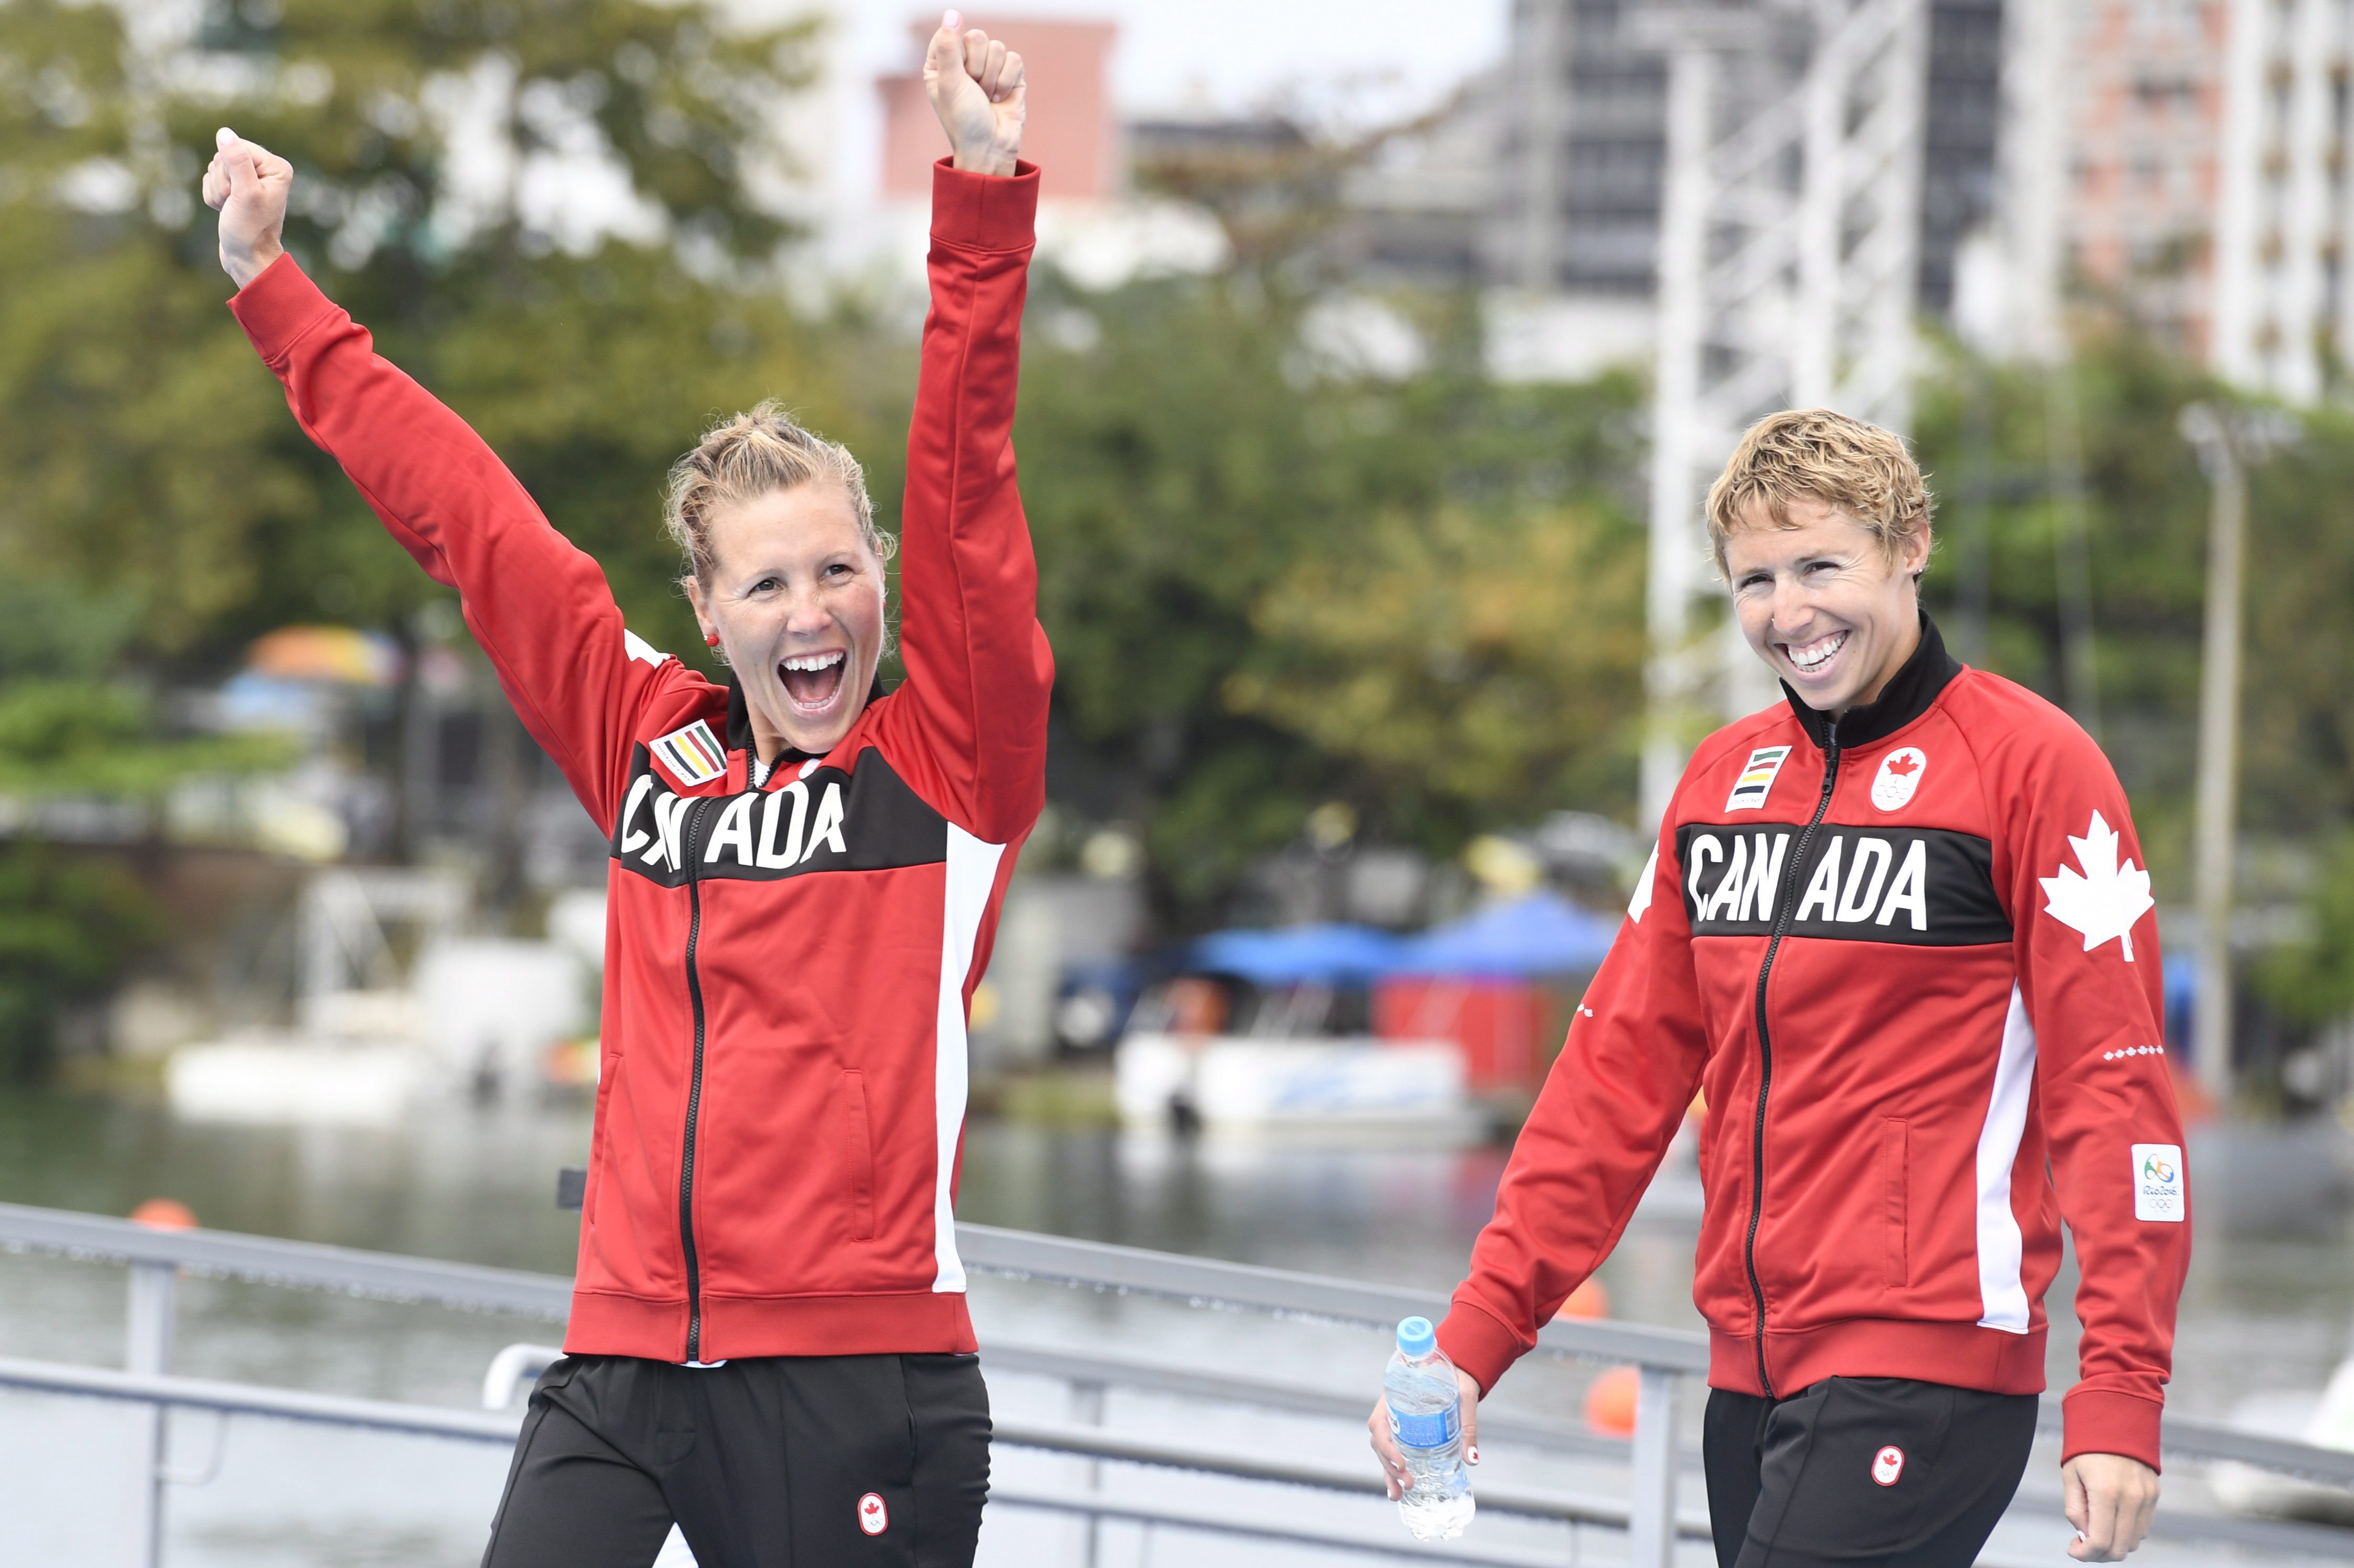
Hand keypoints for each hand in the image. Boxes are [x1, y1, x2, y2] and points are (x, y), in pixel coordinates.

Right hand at [202, 127, 291, 288]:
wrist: (247, 258)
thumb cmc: (249, 230)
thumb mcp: (244, 193)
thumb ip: (236, 161)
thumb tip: (224, 133)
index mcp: (277, 167)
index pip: (237, 147)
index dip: (229, 170)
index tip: (239, 193)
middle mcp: (266, 170)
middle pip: (224, 157)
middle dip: (222, 182)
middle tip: (235, 204)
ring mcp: (250, 180)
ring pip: (215, 170)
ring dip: (216, 191)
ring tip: (232, 210)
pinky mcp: (236, 189)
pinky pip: (211, 181)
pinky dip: (212, 197)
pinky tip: (226, 211)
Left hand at [923, 10, 1024, 175]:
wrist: (991, 148)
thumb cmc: (964, 120)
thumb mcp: (950, 83)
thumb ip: (949, 46)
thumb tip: (952, 13)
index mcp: (942, 61)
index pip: (950, 32)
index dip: (957, 53)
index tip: (957, 75)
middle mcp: (965, 61)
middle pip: (977, 37)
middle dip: (977, 67)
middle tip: (973, 90)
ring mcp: (989, 67)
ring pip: (998, 47)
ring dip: (993, 78)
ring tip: (987, 98)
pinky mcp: (1011, 74)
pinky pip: (1015, 59)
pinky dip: (1008, 81)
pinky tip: (1001, 98)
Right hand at [1368, 1367, 1480, 1501]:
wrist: (1459, 1369)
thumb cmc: (1457, 1377)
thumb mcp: (1464, 1397)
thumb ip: (1466, 1425)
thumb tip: (1471, 1458)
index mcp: (1395, 1395)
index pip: (1379, 1423)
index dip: (1386, 1446)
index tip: (1402, 1463)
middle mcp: (1391, 1410)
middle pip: (1380, 1442)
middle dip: (1389, 1466)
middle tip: (1408, 1483)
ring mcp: (1396, 1422)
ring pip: (1384, 1450)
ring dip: (1389, 1473)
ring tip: (1397, 1495)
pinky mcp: (1406, 1431)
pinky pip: (1394, 1451)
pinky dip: (1394, 1470)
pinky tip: (1399, 1489)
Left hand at [2063, 1453, 2157, 1560]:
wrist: (2116, 1420)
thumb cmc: (2087, 1448)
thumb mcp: (2071, 1475)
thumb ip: (2075, 1509)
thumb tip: (2084, 1536)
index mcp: (2106, 1491)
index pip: (2101, 1541)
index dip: (2085, 1554)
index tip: (2072, 1549)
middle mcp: (2131, 1497)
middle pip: (2120, 1548)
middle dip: (2099, 1554)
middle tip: (2082, 1545)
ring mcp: (2146, 1497)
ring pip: (2134, 1541)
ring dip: (2114, 1545)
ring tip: (2096, 1531)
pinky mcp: (2154, 1495)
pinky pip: (2143, 1527)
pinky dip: (2127, 1533)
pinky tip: (2112, 1521)